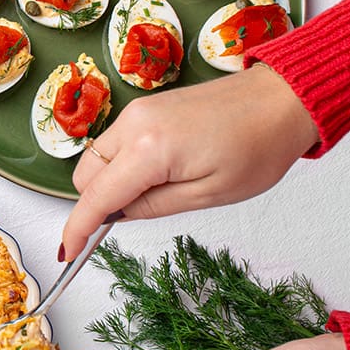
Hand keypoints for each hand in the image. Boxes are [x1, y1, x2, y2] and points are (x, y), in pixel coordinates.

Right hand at [60, 64, 318, 258]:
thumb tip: (115, 215)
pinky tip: (160, 171)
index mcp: (149, 149)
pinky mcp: (143, 107)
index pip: (95, 196)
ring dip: (111, 182)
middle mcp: (132, 124)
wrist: (281, 98)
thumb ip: (153, 207)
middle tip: (139, 214)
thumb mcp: (209, 194)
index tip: (67, 252)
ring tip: (161, 189)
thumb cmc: (258, 146)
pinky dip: (122, 165)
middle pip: (86, 176)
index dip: (77, 228)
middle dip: (98, 202)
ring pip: (96, 159)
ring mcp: (135, 111)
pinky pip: (114, 144)